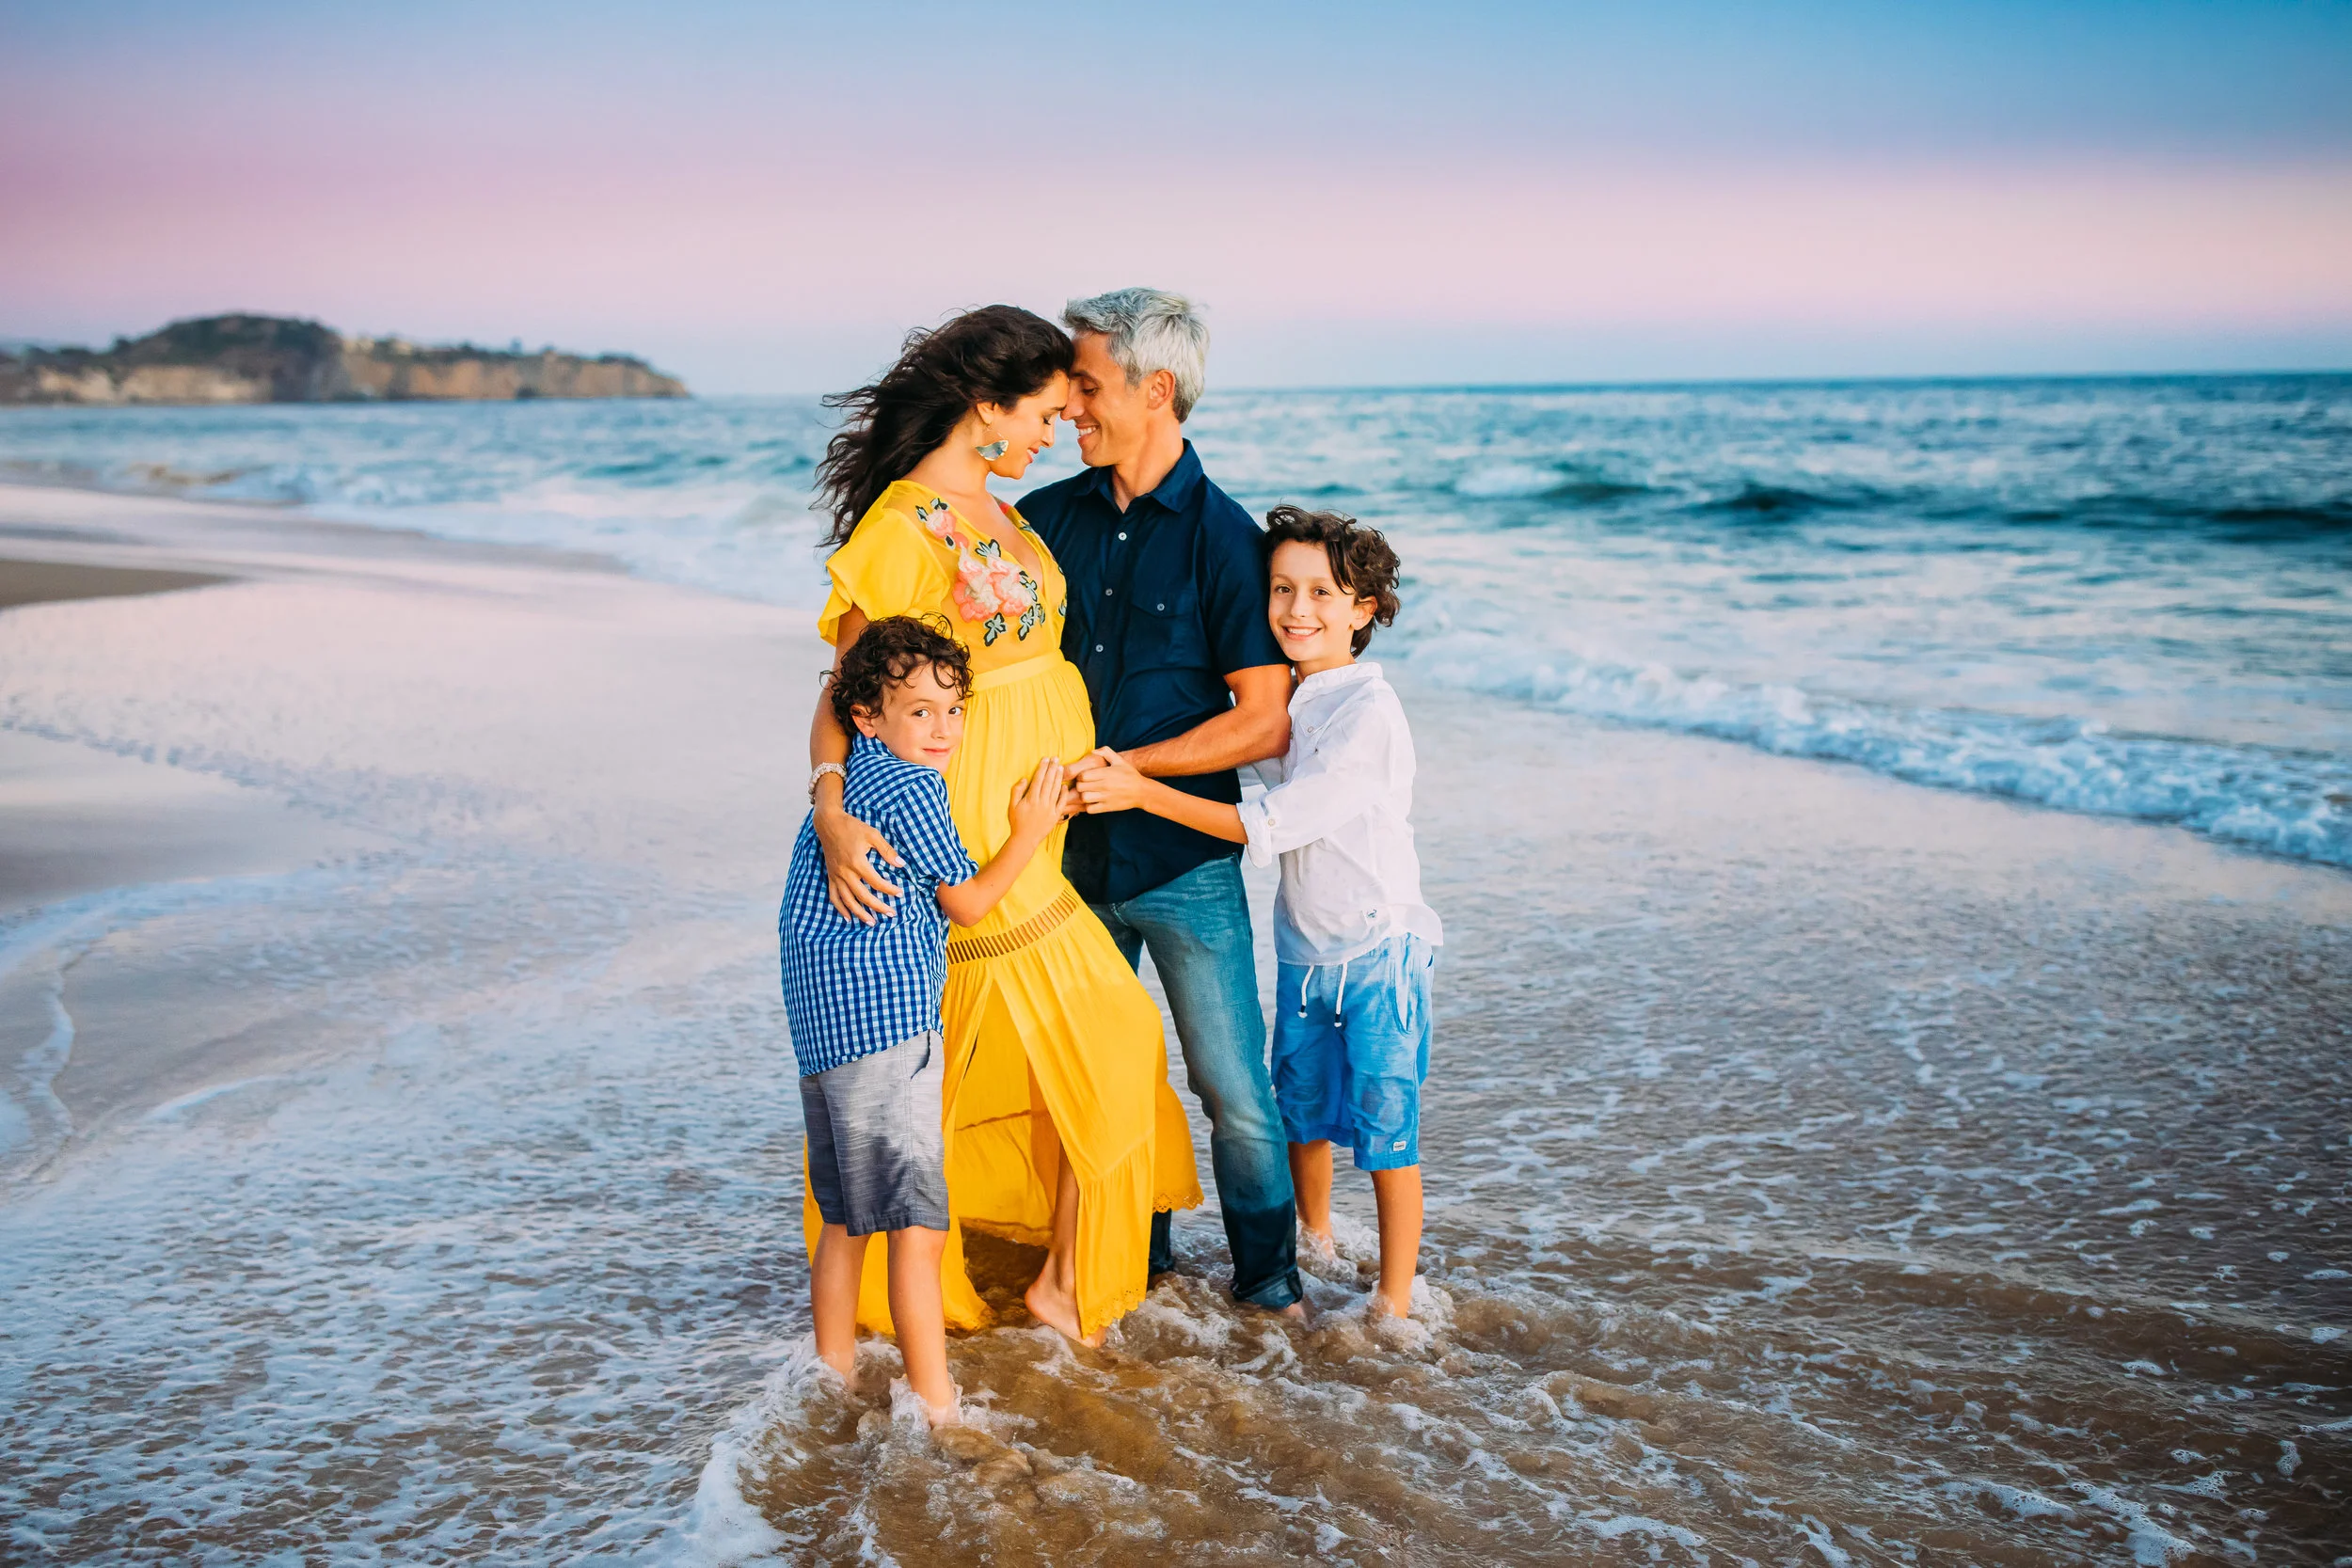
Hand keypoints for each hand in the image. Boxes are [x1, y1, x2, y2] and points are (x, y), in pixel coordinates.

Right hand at [816, 801, 901, 922]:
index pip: (877, 882)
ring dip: (860, 913)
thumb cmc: (852, 827)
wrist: (828, 823)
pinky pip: (834, 896)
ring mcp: (836, 876)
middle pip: (863, 896)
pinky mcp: (830, 876)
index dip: (889, 890)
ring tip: (872, 922)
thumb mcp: (873, 835)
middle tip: (891, 914)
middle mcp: (845, 872)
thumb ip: (887, 851)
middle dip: (878, 907)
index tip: (900, 893)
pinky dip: (841, 909)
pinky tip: (848, 918)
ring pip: (848, 900)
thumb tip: (901, 864)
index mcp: (857, 862)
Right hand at [1007, 756, 1066, 843]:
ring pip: (1055, 790)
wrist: (1025, 839)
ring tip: (1060, 767)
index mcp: (1031, 799)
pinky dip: (1064, 793)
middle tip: (1055, 758)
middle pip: (1048, 782)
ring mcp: (1050, 809)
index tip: (1045, 759)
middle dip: (1052, 769)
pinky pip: (1061, 803)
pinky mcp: (1055, 816)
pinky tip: (1065, 785)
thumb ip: (1017, 791)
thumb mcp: (1012, 806)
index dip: (1042, 768)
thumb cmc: (1017, 822)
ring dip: (1058, 777)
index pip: (1038, 780)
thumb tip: (1024, 779)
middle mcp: (1042, 802)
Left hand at [1072, 747, 1152, 814]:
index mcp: (1105, 773)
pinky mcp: (1107, 807)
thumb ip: (1106, 752)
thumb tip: (1093, 751)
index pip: (1083, 775)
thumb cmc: (1130, 775)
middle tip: (1085, 785)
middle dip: (1080, 785)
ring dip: (1083, 796)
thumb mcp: (1120, 760)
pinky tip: (1093, 802)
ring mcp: (1105, 797)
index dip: (1081, 775)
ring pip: (1084, 798)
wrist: (1142, 792)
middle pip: (1080, 787)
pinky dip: (1089, 806)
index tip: (1085, 776)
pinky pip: (1090, 809)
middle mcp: (1104, 785)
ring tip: (1088, 793)